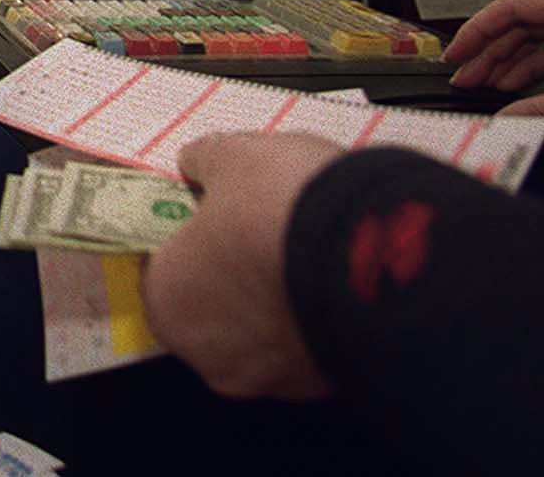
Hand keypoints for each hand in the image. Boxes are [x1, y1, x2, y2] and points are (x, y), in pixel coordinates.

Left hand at [141, 132, 342, 400]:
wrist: (376, 256)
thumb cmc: (281, 206)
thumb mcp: (233, 156)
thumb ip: (204, 161)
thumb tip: (197, 163)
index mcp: (167, 303)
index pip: (166, 269)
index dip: (192, 238)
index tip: (219, 215)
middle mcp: (208, 355)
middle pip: (213, 306)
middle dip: (234, 274)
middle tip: (265, 232)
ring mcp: (269, 380)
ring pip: (264, 332)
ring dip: (279, 299)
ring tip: (308, 253)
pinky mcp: (324, 387)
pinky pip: (310, 344)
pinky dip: (317, 317)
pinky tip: (337, 279)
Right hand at [444, 0, 543, 125]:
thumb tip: (507, 120)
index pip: (515, 6)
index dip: (478, 30)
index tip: (454, 53)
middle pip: (522, 24)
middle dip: (489, 52)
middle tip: (462, 77)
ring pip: (536, 42)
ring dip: (507, 65)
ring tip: (481, 87)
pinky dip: (531, 74)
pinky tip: (512, 90)